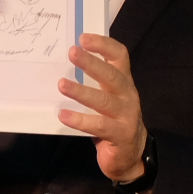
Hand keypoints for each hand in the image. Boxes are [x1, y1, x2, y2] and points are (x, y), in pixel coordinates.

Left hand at [56, 32, 148, 182]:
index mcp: (124, 82)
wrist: (131, 155)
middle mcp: (128, 95)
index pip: (119, 56)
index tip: (84, 37)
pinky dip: (80, 120)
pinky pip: (99, 125)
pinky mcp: (120, 134)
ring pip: (104, 100)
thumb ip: (94, 83)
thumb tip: (64, 64)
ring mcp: (126, 115)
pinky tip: (63, 114)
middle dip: (91, 63)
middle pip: (111, 75)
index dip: (104, 45)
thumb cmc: (112, 121)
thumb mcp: (107, 98)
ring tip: (62, 84)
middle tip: (72, 52)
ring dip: (81, 91)